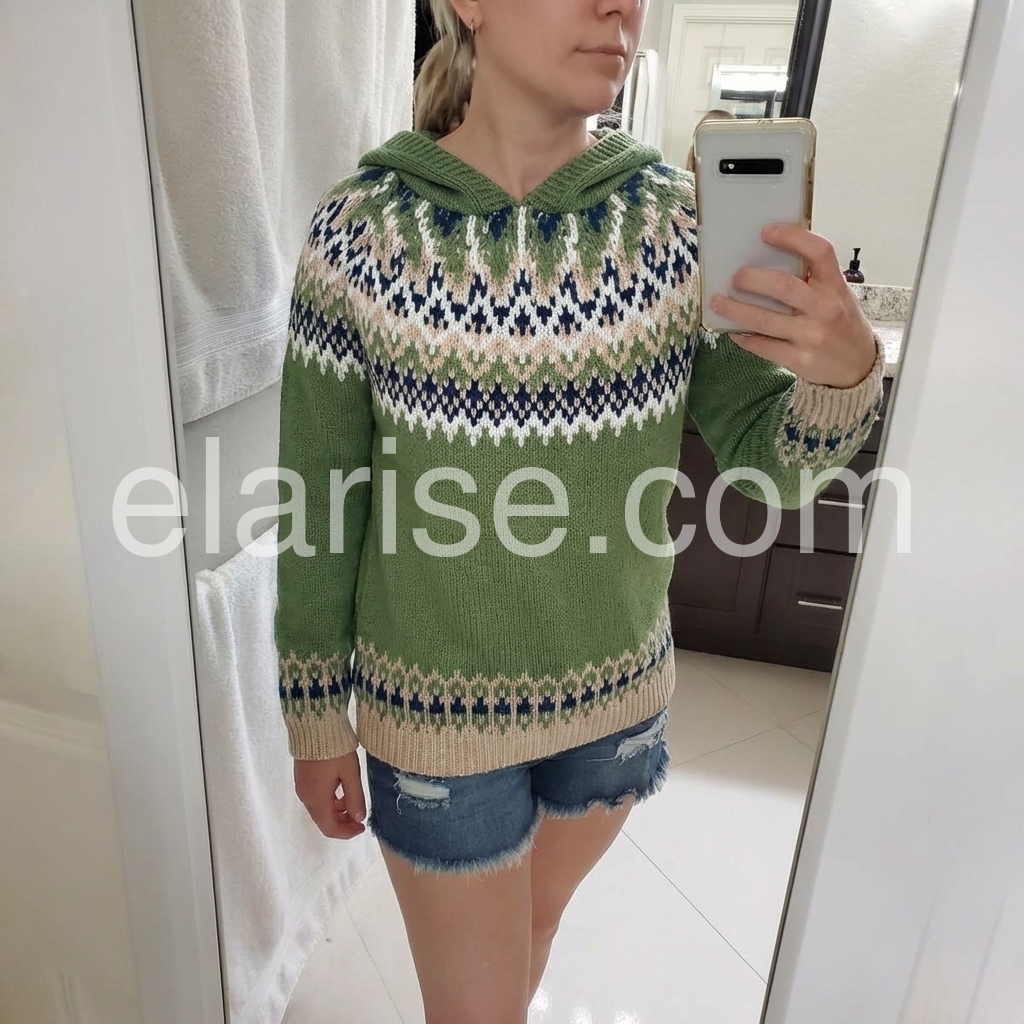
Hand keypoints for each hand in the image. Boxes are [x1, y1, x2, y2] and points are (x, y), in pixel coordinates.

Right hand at [294, 751, 366, 839]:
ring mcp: (302, 787)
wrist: (315, 725)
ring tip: (353, 801)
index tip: (362, 827)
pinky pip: (315, 798)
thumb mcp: (350, 773)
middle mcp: (306, 797)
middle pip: (323, 820)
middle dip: (342, 822)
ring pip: (319, 809)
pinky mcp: (302, 778)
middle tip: (360, 816)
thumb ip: (355, 798)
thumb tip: (359, 818)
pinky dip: (329, 801)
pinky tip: (341, 790)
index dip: (347, 832)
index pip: (330, 828)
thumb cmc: (335, 749)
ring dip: (336, 811)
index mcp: (317, 799)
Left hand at [709, 223, 877, 388]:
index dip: (792, 237)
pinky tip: (733, 330)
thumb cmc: (841, 323)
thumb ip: (812, 279)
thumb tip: (766, 259)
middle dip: (752, 279)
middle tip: (734, 276)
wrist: (858, 366)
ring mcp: (811, 336)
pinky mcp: (798, 360)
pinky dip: (743, 337)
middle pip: (783, 286)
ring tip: (717, 301)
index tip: (766, 231)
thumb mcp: (838, 295)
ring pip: (764, 320)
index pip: (820, 252)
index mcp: (835, 286)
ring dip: (735, 309)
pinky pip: (762, 346)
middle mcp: (825, 309)